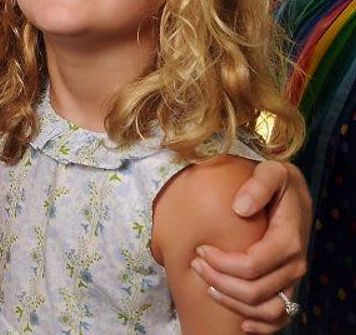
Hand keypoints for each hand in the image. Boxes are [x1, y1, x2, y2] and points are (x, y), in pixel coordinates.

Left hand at [190, 161, 310, 331]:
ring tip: (207, 286)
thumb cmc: (277, 181)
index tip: (200, 249)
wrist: (292, 193)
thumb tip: (239, 207)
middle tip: (195, 263)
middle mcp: (294, 264)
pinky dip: (261, 327)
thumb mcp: (271, 171)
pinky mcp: (288, 286)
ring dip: (233, 304)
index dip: (222, 263)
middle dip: (219, 281)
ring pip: (266, 310)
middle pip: (255, 291)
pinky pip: (280, 318)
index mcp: (288, 239)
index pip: (253, 265)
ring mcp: (292, 278)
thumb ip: (258, 185)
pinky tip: (240, 325)